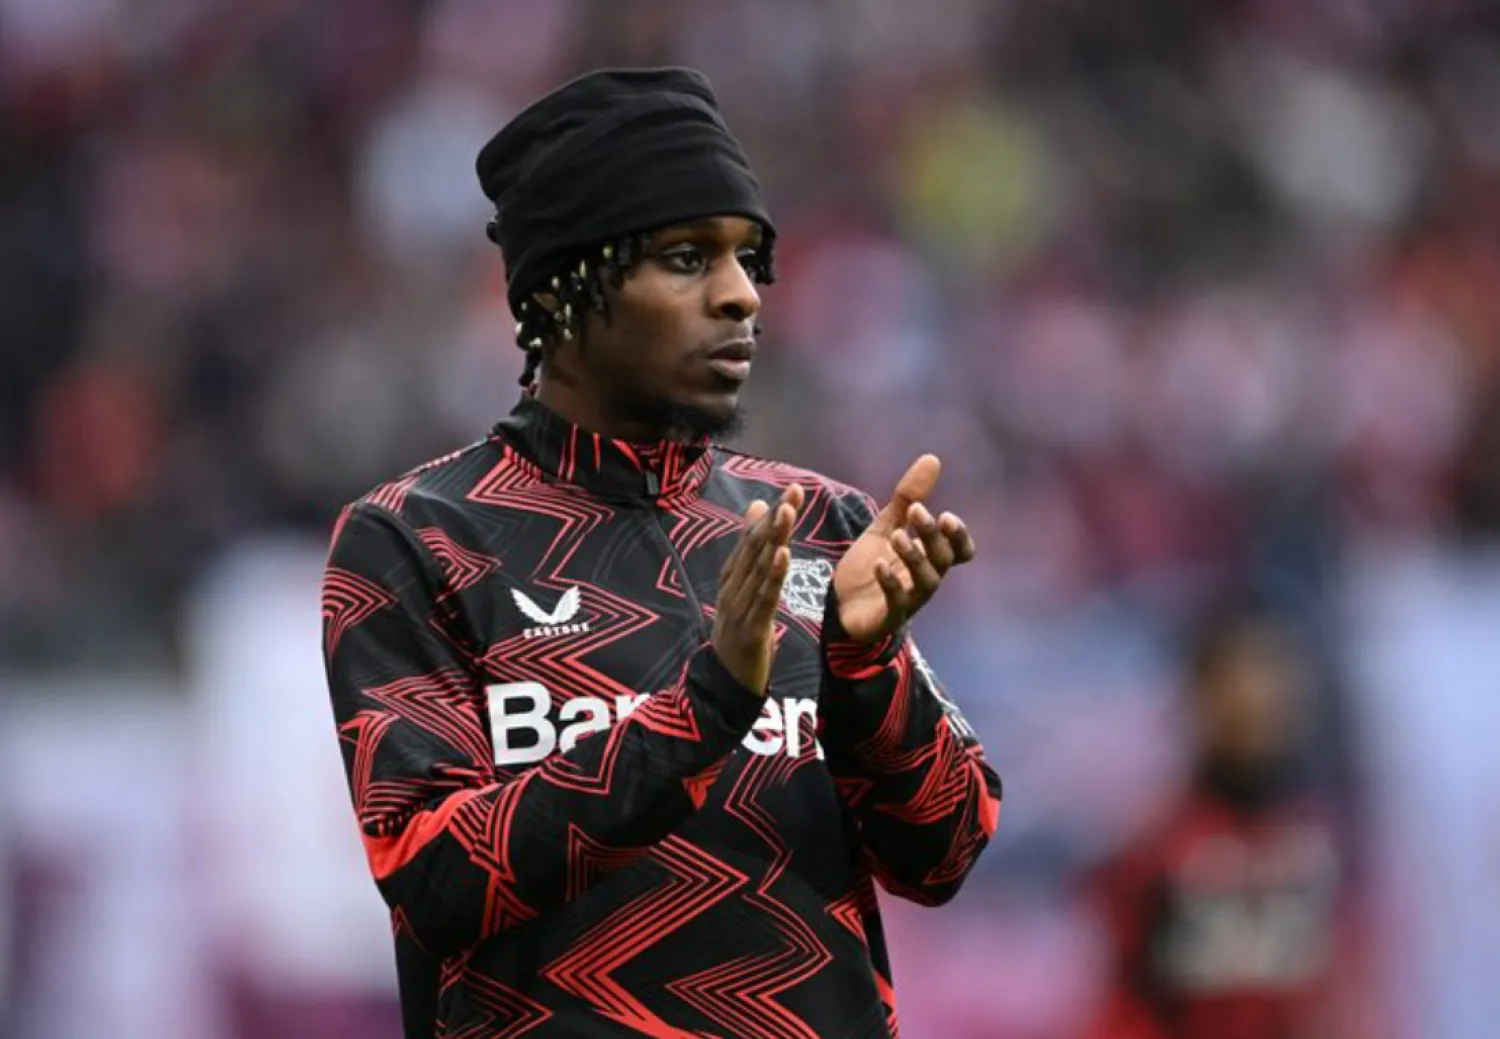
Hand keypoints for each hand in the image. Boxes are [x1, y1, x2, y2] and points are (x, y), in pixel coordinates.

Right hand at [712, 484, 804, 693]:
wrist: (724, 682)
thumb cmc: (737, 632)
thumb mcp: (743, 592)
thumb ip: (750, 554)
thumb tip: (757, 510)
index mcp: (731, 577)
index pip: (752, 539)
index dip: (772, 514)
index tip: (792, 490)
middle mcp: (732, 587)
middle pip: (756, 547)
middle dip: (776, 518)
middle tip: (794, 492)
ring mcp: (739, 606)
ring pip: (760, 567)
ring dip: (775, 538)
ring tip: (788, 513)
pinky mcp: (751, 627)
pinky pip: (764, 597)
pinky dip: (773, 574)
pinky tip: (783, 554)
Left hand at [832, 455, 975, 643]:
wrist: (840, 605)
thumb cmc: (871, 566)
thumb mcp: (887, 526)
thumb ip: (908, 497)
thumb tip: (933, 458)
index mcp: (929, 558)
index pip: (961, 551)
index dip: (959, 536)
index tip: (945, 515)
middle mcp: (925, 579)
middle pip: (943, 559)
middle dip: (932, 534)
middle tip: (917, 511)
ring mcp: (909, 599)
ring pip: (926, 580)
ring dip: (914, 556)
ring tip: (896, 536)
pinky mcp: (888, 615)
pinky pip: (897, 602)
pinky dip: (891, 583)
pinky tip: (878, 565)